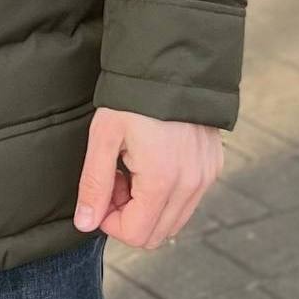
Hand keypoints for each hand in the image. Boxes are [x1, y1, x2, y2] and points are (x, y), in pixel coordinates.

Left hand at [73, 108, 223, 247]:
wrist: (170, 63)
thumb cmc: (132, 97)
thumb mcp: (104, 136)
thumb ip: (94, 183)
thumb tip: (86, 223)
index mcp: (162, 180)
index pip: (136, 234)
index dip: (110, 221)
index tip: (102, 190)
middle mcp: (192, 185)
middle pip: (156, 234)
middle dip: (129, 215)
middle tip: (115, 177)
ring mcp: (206, 177)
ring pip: (174, 220)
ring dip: (147, 205)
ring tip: (132, 167)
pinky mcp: (213, 167)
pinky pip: (188, 200)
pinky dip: (166, 193)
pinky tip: (152, 160)